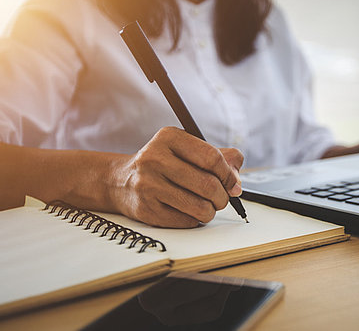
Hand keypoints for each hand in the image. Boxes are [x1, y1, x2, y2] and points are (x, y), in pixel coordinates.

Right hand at [110, 127, 242, 227]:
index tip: (232, 183)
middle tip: (221, 198)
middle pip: (208, 184)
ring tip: (207, 206)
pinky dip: (194, 219)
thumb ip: (218, 158)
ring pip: (199, 207)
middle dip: (222, 196)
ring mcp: (148, 185)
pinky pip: (186, 221)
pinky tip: (188, 211)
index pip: (211, 158)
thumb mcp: (186, 150)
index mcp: (169, 137)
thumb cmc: (163, 164)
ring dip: (211, 210)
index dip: (228, 174)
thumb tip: (237, 182)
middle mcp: (154, 158)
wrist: (120, 181)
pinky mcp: (146, 209)